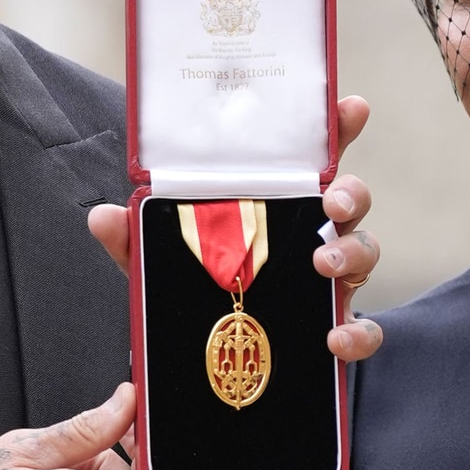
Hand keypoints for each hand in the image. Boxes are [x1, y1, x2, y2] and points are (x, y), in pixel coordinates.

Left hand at [85, 95, 384, 363]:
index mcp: (276, 205)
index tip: (351, 107)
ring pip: (365, 251)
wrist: (210, 362)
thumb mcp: (159, 263)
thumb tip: (104, 215)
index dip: (336, 128)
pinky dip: (358, 332)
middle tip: (331, 203)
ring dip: (353, 252)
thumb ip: (134, 238)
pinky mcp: (336, 325)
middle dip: (351, 192)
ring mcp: (329, 280)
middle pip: (350, 197)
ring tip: (324, 265)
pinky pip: (364, 328)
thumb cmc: (197, 293)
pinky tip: (335, 337)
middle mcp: (311, 234)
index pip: (312, 158)